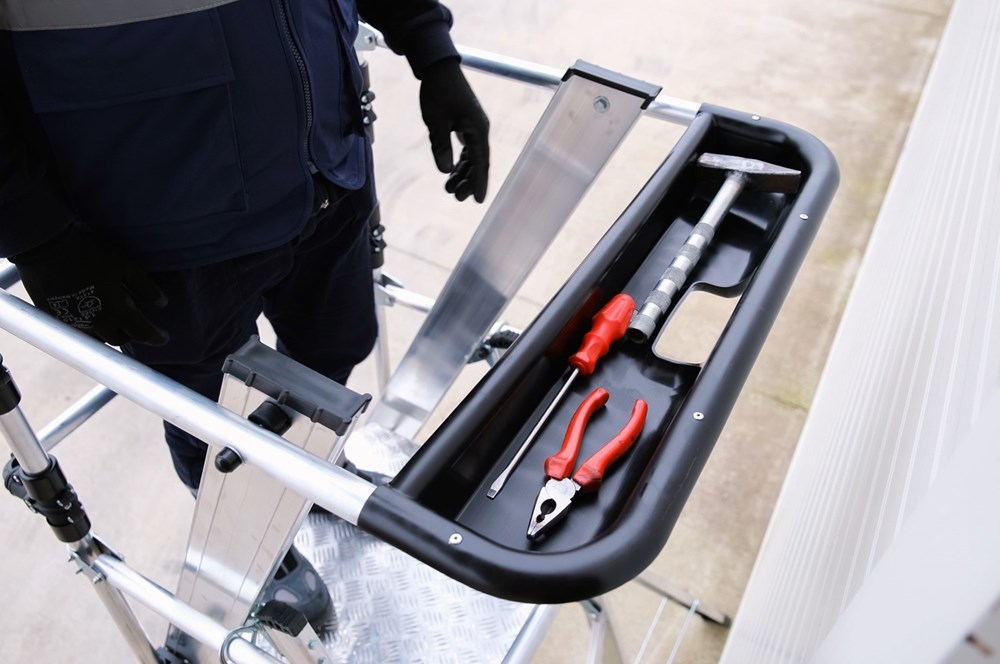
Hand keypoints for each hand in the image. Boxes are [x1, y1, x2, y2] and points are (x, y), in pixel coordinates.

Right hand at [11, 227, 168, 345]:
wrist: (44, 246)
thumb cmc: (89, 252)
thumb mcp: (125, 265)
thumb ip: (145, 286)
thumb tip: (162, 303)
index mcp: (115, 311)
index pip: (142, 333)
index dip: (156, 337)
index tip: (164, 338)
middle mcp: (95, 324)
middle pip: (119, 339)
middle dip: (130, 333)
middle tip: (135, 322)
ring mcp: (73, 323)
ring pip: (97, 337)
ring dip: (107, 331)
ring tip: (112, 317)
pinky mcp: (55, 318)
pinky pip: (76, 331)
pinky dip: (88, 326)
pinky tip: (89, 311)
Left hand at [419, 58, 489, 202]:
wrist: (438, 67)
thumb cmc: (437, 91)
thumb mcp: (435, 121)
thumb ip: (440, 146)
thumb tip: (446, 170)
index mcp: (476, 129)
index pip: (480, 162)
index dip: (478, 183)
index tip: (477, 200)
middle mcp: (479, 129)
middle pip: (478, 162)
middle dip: (468, 181)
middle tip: (456, 196)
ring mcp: (474, 126)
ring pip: (472, 157)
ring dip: (463, 172)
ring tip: (449, 187)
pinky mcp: (466, 124)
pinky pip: (467, 148)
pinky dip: (461, 160)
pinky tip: (452, 170)